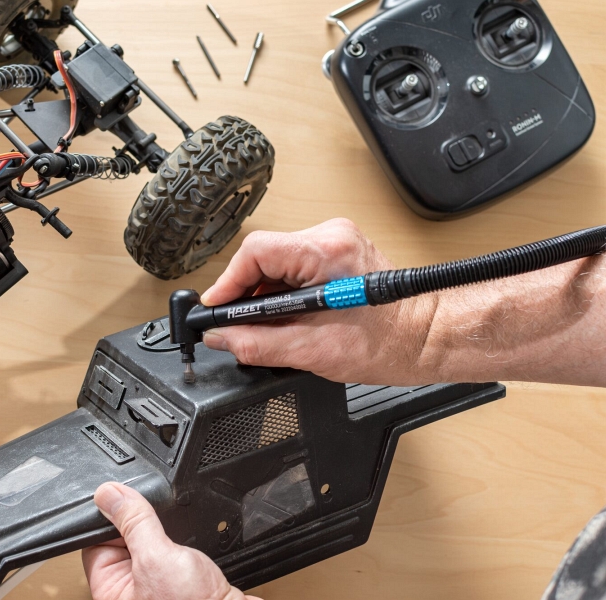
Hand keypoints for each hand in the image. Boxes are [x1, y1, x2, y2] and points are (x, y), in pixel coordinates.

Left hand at [82, 482, 261, 599]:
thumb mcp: (156, 557)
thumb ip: (133, 522)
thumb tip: (108, 495)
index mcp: (111, 590)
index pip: (95, 542)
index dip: (109, 518)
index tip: (124, 501)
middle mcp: (130, 590)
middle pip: (122, 537)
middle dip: (139, 523)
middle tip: (155, 522)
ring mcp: (154, 584)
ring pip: (149, 539)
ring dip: (162, 530)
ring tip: (174, 537)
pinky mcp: (177, 578)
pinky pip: (170, 547)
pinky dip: (179, 539)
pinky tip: (188, 542)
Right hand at [200, 219, 439, 384]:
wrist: (427, 337)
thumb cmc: (388, 342)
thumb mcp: (314, 351)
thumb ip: (258, 343)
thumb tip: (222, 338)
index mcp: (326, 252)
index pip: (255, 252)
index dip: (228, 283)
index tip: (216, 310)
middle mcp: (331, 236)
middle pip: (263, 255)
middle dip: (246, 292)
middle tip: (241, 325)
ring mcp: (336, 240)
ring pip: (276, 261)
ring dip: (265, 293)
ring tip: (272, 324)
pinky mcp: (338, 250)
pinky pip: (293, 264)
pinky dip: (283, 290)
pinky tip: (290, 314)